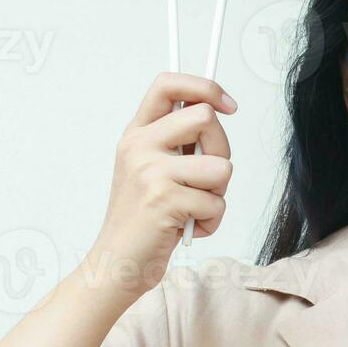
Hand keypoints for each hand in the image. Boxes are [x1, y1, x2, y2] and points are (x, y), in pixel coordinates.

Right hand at [85, 72, 236, 293]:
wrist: (118, 262)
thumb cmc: (144, 220)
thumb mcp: (151, 170)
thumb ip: (176, 142)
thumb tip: (216, 112)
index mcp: (136, 133)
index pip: (168, 83)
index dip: (206, 87)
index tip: (228, 106)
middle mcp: (139, 145)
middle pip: (205, 118)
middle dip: (221, 150)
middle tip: (207, 178)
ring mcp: (150, 171)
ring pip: (221, 165)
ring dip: (218, 192)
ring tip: (194, 207)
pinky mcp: (164, 200)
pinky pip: (216, 203)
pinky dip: (211, 221)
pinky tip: (187, 228)